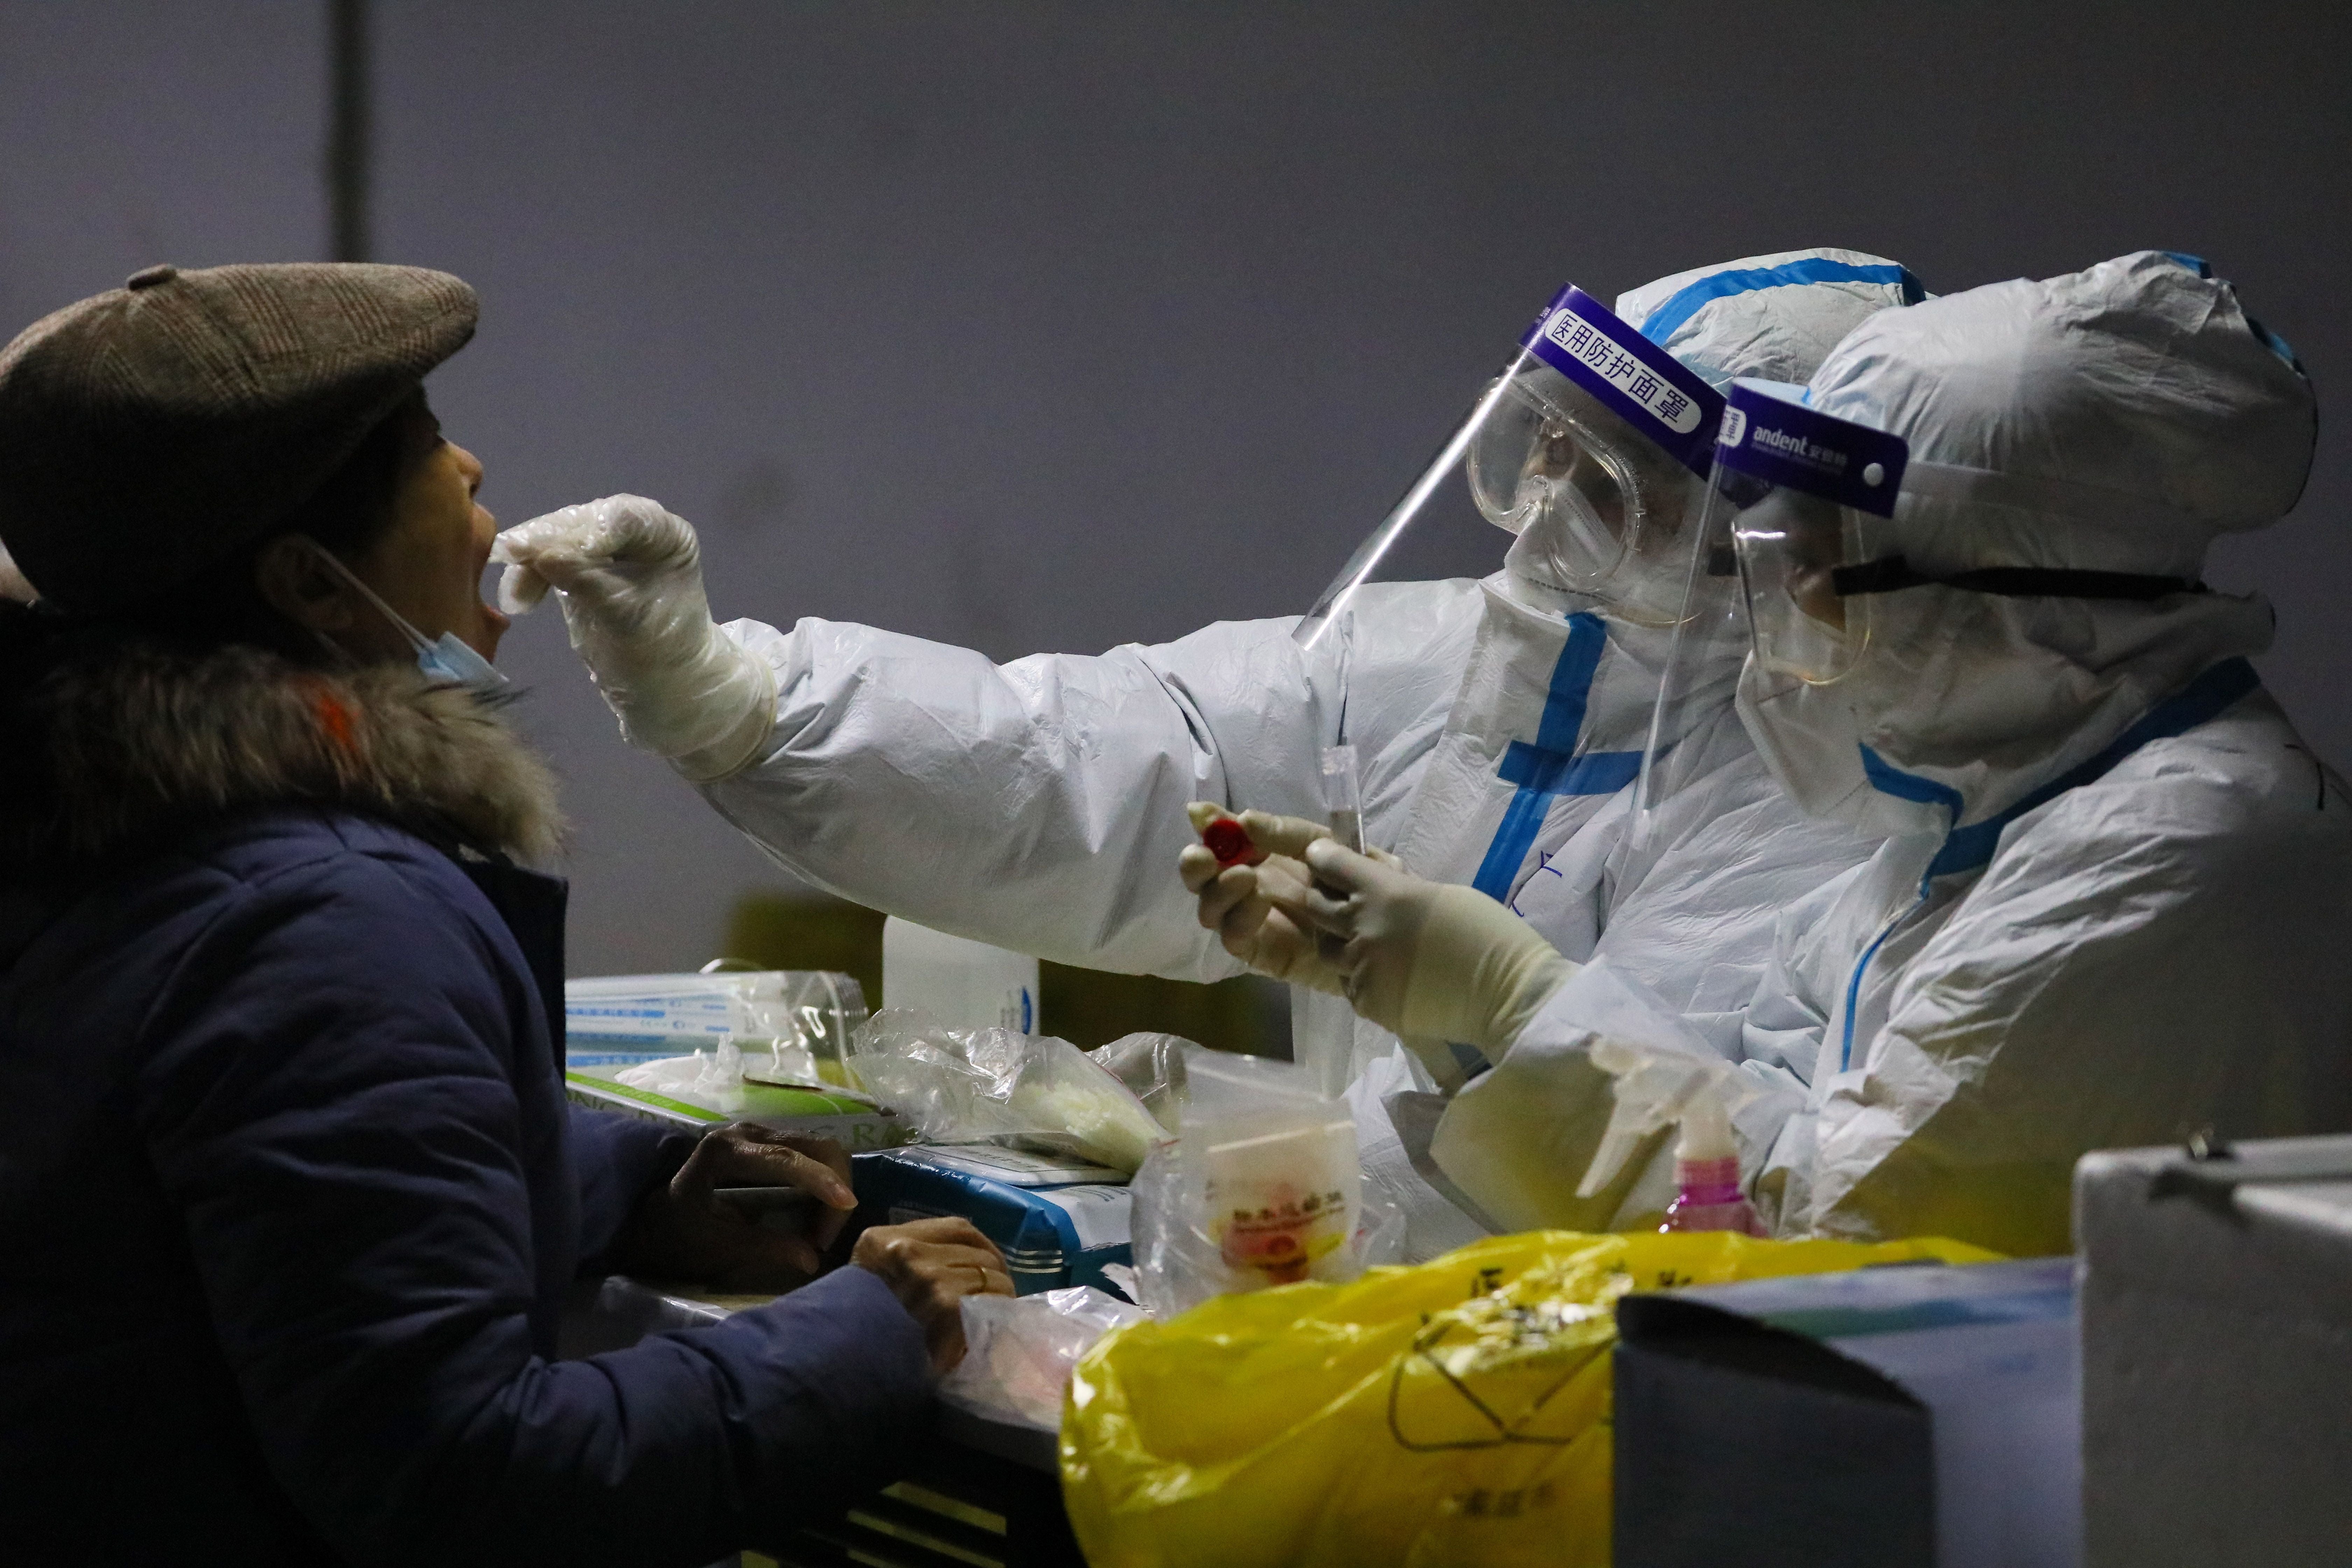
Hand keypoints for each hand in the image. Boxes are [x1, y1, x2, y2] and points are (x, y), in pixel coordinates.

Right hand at [490, 495, 775, 779]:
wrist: (660, 683)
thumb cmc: (661, 651)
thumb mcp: (630, 620)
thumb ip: (591, 586)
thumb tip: (545, 557)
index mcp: (667, 535)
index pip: (625, 518)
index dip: (588, 531)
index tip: (553, 553)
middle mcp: (635, 528)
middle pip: (583, 521)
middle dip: (546, 540)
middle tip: (509, 555)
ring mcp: (603, 542)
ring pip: (557, 537)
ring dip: (529, 559)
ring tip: (514, 596)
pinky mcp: (576, 561)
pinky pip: (545, 558)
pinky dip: (527, 574)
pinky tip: (516, 599)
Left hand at [612, 1124, 858, 1291]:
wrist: (652, 1217)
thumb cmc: (676, 1233)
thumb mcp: (716, 1247)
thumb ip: (764, 1249)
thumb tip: (812, 1260)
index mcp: (724, 1152)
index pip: (785, 1160)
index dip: (820, 1180)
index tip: (847, 1203)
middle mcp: (747, 1133)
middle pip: (815, 1146)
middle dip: (834, 1189)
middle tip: (823, 1238)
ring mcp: (761, 1134)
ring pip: (821, 1149)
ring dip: (833, 1188)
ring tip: (819, 1232)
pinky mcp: (771, 1144)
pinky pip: (813, 1156)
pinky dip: (825, 1184)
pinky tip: (816, 1215)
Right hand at [852, 1217, 1014, 1373]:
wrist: (851, 1367)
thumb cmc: (864, 1329)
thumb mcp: (876, 1278)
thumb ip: (913, 1259)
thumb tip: (967, 1259)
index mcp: (884, 1241)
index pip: (958, 1228)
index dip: (983, 1246)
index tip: (990, 1265)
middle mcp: (907, 1252)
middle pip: (977, 1252)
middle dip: (992, 1273)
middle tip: (993, 1296)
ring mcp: (929, 1278)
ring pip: (989, 1273)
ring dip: (999, 1293)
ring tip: (993, 1312)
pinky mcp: (948, 1305)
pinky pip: (990, 1297)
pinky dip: (999, 1308)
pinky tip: (994, 1321)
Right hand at [1180, 808, 1354, 994]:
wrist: (1394, 935)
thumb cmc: (1366, 884)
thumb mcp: (1332, 846)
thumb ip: (1289, 833)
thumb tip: (1242, 819)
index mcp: (1265, 854)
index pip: (1224, 838)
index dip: (1209, 826)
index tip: (1205, 817)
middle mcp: (1250, 886)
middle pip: (1203, 876)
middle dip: (1195, 863)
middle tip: (1205, 855)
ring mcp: (1252, 921)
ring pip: (1210, 908)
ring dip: (1218, 889)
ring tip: (1245, 875)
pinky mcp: (1261, 952)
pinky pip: (1233, 937)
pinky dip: (1238, 918)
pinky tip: (1258, 902)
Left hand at [1274, 837, 1576, 1056]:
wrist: (1506, 993)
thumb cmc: (1486, 933)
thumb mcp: (1441, 893)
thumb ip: (1399, 887)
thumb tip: (1375, 877)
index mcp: (1385, 893)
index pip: (1332, 864)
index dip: (1322, 856)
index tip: (1320, 854)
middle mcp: (1363, 929)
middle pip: (1315, 907)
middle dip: (1321, 897)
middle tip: (1335, 898)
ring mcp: (1362, 970)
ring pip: (1327, 951)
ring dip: (1339, 941)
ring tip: (1364, 942)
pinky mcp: (1368, 1003)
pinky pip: (1349, 984)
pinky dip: (1360, 976)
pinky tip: (1386, 975)